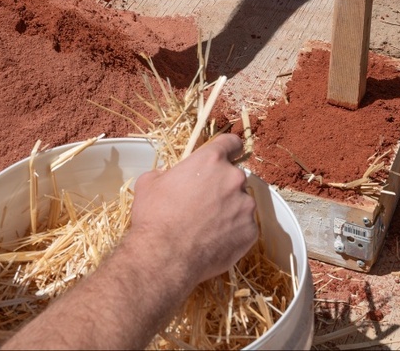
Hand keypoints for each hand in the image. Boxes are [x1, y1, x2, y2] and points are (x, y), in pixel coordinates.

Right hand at [129, 134, 258, 284]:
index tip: (228, 153)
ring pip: (241, 202)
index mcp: (210, 161)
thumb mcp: (148, 183)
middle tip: (203, 203)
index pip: (230, 143)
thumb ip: (166, 173)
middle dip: (221, 186)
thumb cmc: (154, 217)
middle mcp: (233, 178)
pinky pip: (244, 226)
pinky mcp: (250, 231)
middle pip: (234, 176)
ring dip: (229, 209)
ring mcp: (245, 206)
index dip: (228, 148)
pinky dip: (233, 231)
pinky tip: (214, 240)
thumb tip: (168, 177)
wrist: (164, 257)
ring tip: (207, 226)